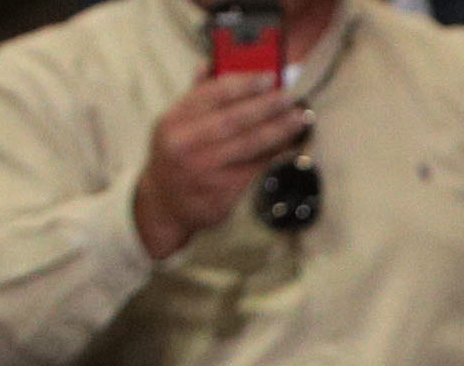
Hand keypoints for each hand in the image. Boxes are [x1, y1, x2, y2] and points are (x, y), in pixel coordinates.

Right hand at [134, 71, 312, 261]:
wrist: (164, 205)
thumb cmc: (175, 157)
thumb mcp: (174, 125)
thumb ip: (195, 96)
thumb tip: (212, 64)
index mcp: (174, 121)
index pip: (211, 95)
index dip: (243, 84)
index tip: (268, 77)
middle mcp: (186, 144)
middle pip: (233, 119)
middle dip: (266, 106)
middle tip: (290, 97)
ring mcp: (204, 169)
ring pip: (249, 145)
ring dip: (278, 130)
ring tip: (299, 119)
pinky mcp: (221, 192)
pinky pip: (255, 169)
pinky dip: (276, 156)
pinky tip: (292, 147)